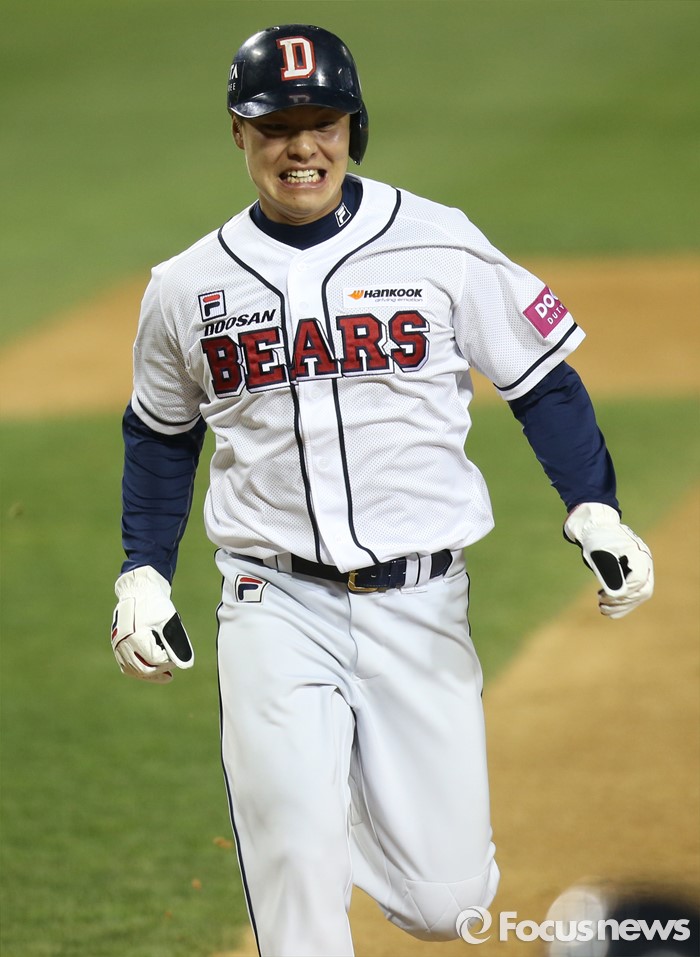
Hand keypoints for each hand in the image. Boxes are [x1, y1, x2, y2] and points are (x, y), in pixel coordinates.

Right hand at [111, 566, 193, 682]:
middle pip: (143, 669)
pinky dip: (139, 669)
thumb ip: (175, 644)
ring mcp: (117, 645)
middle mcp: (123, 643)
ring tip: (166, 677)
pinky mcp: (117, 645)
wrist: (139, 591)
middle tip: (173, 669)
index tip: (176, 655)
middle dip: (160, 670)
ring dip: (149, 674)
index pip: (155, 660)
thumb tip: (184, 665)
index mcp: (136, 637)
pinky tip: (152, 671)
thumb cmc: (155, 605)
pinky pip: (126, 664)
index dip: (169, 661)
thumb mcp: (169, 622)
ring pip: (133, 670)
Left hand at [564, 503, 653, 618]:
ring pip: (639, 594)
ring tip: (602, 608)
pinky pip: (635, 594)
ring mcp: (642, 568)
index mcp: (638, 553)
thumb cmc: (596, 539)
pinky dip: (623, 604)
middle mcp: (645, 561)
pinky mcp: (635, 574)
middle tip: (602, 605)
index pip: (638, 580)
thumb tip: (615, 594)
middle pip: (643, 590)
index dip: (623, 592)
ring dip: (622, 605)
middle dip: (623, 601)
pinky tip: (609, 611)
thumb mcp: (598, 554)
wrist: (596, 527)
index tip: (604, 596)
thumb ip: (608, 572)